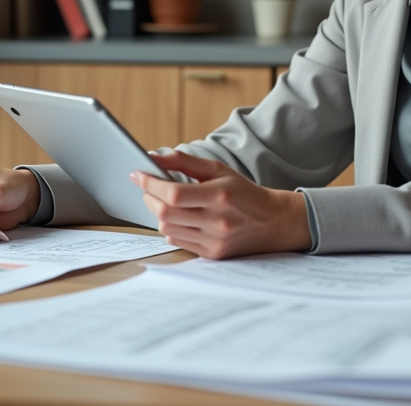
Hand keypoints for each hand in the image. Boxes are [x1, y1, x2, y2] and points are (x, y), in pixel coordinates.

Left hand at [132, 151, 311, 258]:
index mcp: (219, 195)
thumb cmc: (243, 192)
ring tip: (163, 202)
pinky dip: (171, 228)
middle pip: (165, 213)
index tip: (137, 174)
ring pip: (167, 229)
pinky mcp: (213, 254)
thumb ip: (185, 162)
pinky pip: (178, 241)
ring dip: (158, 213)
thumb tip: (154, 157)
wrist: (273, 222)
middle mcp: (217, 220)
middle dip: (149, 197)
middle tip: (147, 187)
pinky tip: (179, 218)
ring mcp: (215, 240)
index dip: (150, 183)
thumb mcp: (219, 170)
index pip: (174, 193)